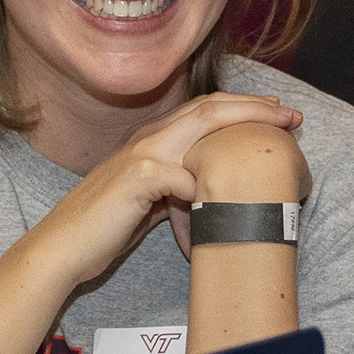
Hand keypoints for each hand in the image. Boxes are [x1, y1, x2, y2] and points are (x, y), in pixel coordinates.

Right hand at [29, 93, 300, 284]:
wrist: (63, 247)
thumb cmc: (104, 228)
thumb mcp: (148, 201)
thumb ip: (175, 188)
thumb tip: (207, 191)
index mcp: (149, 140)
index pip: (202, 110)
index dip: (239, 106)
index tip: (274, 110)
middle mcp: (147, 138)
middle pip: (209, 108)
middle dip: (254, 107)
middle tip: (291, 114)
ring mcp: (142, 153)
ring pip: (202, 127)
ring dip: (245, 127)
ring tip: (278, 132)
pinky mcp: (139, 177)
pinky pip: (187, 179)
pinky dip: (209, 190)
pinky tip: (229, 201)